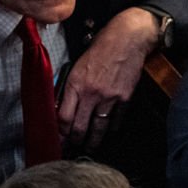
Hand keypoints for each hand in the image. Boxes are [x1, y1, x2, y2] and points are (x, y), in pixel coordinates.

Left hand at [58, 7, 158, 149]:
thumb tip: (63, 107)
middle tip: (73, 149)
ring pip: (98, 129)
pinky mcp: (125, 98)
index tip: (60, 140)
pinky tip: (107, 132)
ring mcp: (109, 97)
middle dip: (75, 142)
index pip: (63, 117)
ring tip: (90, 148)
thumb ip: (71, 86)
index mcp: (76, 83)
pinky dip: (111, 129)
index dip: (61, 133)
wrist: (127, 38)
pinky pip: (116, 121)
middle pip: (79, 127)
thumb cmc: (102, 47)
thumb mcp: (78, 64)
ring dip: (93, 142)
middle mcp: (91, 93)